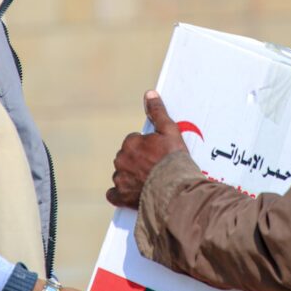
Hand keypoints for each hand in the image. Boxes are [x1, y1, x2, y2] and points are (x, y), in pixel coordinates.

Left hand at [106, 91, 187, 208]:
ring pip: (122, 174)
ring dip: (131, 176)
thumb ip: (157, 112)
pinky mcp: (122, 196)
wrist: (175, 189)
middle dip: (137, 161)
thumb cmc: (174, 159)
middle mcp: (121, 160)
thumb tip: (149, 94)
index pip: (134, 141)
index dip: (147, 147)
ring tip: (149, 182)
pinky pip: (114, 194)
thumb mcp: (170, 131)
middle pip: (127, 157)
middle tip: (154, 167)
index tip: (157, 153)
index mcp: (130, 143)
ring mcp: (120, 179)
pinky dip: (120, 194)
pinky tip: (131, 193)